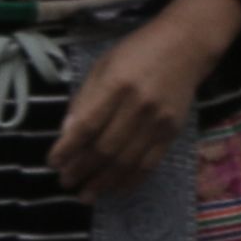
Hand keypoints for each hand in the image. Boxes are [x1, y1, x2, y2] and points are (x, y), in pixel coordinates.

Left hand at [49, 0, 240, 199]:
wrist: (187, 45)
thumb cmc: (138, 51)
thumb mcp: (103, 65)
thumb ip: (85, 99)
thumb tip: (66, 134)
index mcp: (117, 85)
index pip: (87, 126)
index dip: (67, 149)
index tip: (53, 162)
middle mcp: (138, 105)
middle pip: (105, 148)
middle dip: (82, 170)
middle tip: (66, 182)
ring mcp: (158, 121)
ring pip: (127, 161)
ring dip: (104, 182)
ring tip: (86, 195)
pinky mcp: (173, 131)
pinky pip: (150, 163)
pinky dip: (131, 180)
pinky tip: (115, 189)